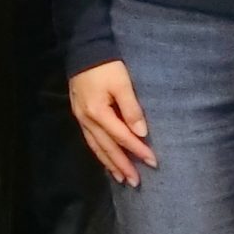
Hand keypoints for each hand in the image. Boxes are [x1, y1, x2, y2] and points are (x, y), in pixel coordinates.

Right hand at [69, 60, 155, 184]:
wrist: (83, 50)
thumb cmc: (106, 67)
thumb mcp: (122, 83)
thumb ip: (131, 108)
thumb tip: (141, 132)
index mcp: (98, 112)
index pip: (122, 136)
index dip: (138, 150)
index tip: (154, 162)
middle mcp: (87, 119)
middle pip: (107, 147)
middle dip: (122, 165)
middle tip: (135, 183)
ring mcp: (81, 118)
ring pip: (96, 146)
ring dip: (109, 163)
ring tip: (121, 178)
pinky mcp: (79, 114)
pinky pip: (90, 139)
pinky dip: (99, 152)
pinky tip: (105, 159)